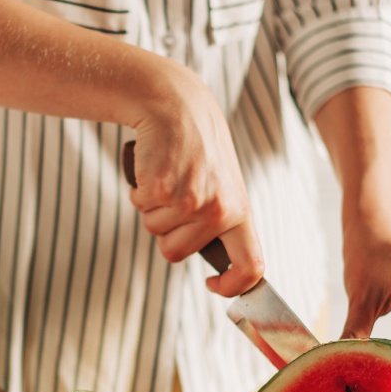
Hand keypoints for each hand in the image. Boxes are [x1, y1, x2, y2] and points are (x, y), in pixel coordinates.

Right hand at [125, 67, 263, 296]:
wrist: (177, 105)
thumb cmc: (198, 149)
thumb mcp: (223, 185)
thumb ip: (221, 222)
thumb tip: (220, 267)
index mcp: (240, 211)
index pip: (251, 266)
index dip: (232, 286)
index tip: (212, 285)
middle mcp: (218, 210)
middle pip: (175, 253)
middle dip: (166, 230)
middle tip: (175, 194)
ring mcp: (189, 200)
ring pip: (154, 231)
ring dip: (152, 208)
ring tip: (168, 177)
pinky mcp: (160, 189)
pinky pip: (139, 207)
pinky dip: (139, 191)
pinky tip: (154, 168)